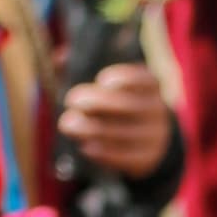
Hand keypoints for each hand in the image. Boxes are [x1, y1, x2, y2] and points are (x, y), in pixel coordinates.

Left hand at [59, 55, 173, 175]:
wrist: (148, 139)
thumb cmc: (118, 102)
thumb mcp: (109, 83)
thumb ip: (84, 67)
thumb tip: (60, 58)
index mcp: (149, 85)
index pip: (143, 79)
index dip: (124, 79)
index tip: (101, 80)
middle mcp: (157, 110)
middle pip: (130, 106)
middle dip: (98, 102)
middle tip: (71, 100)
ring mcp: (154, 136)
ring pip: (125, 133)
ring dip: (93, 129)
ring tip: (68, 126)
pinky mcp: (147, 159)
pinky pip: (126, 157)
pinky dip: (104, 153)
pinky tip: (85, 147)